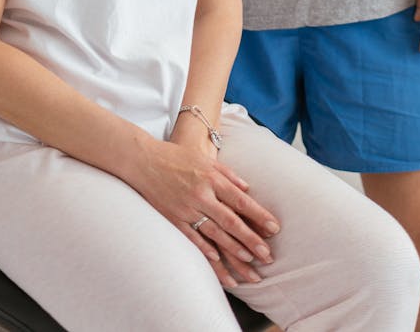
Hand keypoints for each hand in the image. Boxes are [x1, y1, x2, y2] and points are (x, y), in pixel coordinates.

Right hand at [127, 137, 279, 289]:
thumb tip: (247, 190)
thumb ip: (228, 174)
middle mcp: (202, 194)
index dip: (259, 216)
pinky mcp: (173, 218)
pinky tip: (219, 261)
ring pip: (214, 233)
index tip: (274, 228)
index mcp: (212, 178)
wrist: (145, 160)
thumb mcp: (206, 160)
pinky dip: (206, 249)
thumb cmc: (178, 157)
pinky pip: (192, 237)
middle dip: (251, 240)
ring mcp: (187, 208)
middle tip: (267, 256)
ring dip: (233, 250)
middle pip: (231, 221)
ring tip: (250, 263)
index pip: (241, 201)